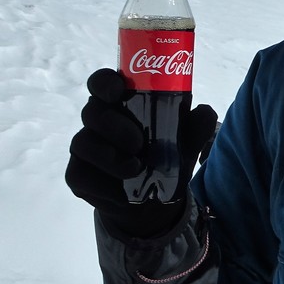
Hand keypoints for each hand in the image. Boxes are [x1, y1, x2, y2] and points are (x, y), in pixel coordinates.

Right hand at [66, 68, 217, 238]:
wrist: (152, 201)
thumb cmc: (165, 157)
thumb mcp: (186, 142)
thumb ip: (196, 126)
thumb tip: (205, 112)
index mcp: (121, 104)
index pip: (103, 82)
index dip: (105, 82)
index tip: (118, 90)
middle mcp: (99, 122)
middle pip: (92, 111)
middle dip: (114, 125)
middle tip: (138, 142)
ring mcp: (85, 148)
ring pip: (82, 143)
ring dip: (109, 157)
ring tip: (135, 169)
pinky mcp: (78, 175)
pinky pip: (79, 175)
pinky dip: (102, 185)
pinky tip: (120, 193)